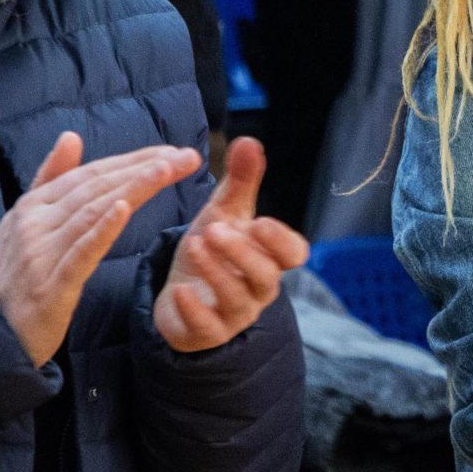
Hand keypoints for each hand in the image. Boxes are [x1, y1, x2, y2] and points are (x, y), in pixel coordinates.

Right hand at [0, 133, 204, 365]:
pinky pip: (80, 252)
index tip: (172, 151)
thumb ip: (49, 179)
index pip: (90, 174)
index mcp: (32, 206)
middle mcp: (34, 224)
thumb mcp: (25, 224)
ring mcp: (40, 254)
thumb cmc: (17, 276)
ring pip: (93, 212)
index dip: (132, 160)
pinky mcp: (50, 286)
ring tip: (168, 170)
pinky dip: (103, 228)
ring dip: (133, 187)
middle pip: (96, 187)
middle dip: (144, 168)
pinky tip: (125, 208)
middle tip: (186, 156)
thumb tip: (71, 136)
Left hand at [155, 137, 310, 351]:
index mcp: (270, 258)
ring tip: (194, 243)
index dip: (280, 241)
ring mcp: (235, 313)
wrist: (181, 290)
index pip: (293, 254)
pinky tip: (179, 290)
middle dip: (242, 253)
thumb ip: (242, 180)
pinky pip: (207, 327)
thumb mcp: (225, 212)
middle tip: (215, 229)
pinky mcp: (207, 332)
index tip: (259, 222)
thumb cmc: (213, 249)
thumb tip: (250, 140)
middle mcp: (258, 288)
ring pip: (236, 299)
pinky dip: (194, 309)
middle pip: (265, 276)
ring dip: (216, 271)